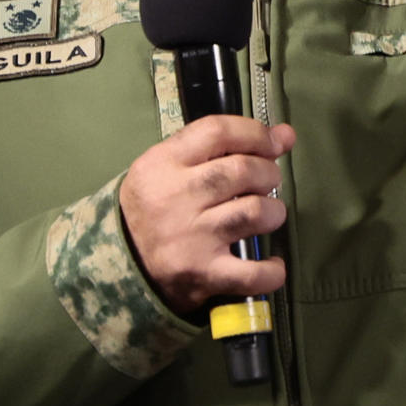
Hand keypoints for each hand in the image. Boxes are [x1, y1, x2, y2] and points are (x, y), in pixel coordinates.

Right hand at [119, 117, 295, 316]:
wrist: (120, 265)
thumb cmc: (153, 208)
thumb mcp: (168, 166)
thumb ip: (220, 147)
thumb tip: (285, 135)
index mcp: (162, 163)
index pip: (217, 131)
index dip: (255, 133)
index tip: (272, 143)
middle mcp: (176, 197)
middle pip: (242, 170)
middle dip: (268, 172)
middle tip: (266, 181)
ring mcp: (191, 238)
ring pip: (255, 211)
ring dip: (274, 211)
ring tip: (266, 215)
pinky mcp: (203, 274)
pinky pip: (253, 273)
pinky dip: (272, 270)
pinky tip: (272, 264)